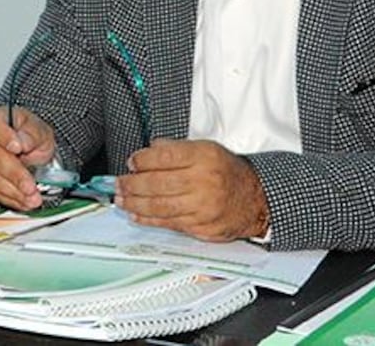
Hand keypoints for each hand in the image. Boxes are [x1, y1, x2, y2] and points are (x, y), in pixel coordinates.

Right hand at [0, 106, 57, 210]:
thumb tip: (24, 142)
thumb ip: (32, 134)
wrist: (21, 147)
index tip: (18, 147)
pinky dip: (7, 198)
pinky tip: (22, 201)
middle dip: (14, 175)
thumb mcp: (37, 129)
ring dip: (12, 191)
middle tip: (31, 187)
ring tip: (31, 199)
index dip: (4, 137)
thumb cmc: (27, 135)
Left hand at [115, 139, 269, 241]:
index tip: (131, 163)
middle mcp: (204, 181)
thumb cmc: (228, 173)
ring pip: (159, 206)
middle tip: (118, 184)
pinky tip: (136, 215)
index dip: (142, 160)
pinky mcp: (202, 226)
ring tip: (121, 200)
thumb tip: (147, 150)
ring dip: (134, 203)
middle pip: (157, 183)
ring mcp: (203, 206)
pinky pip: (169, 223)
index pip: (164, 156)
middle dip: (131, 184)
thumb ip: (175, 148)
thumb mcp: (206, 149)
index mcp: (204, 157)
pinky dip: (148, 219)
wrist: (257, 200)